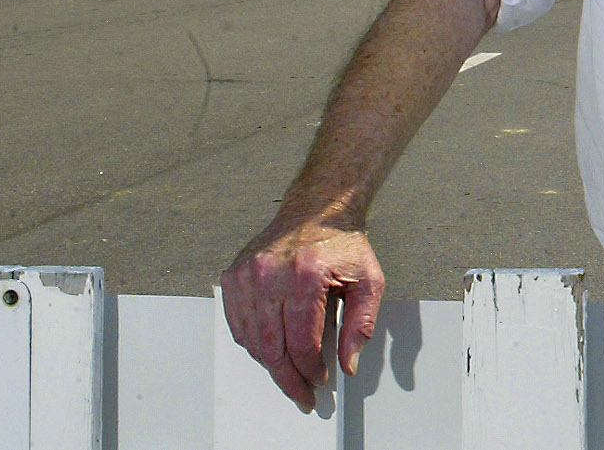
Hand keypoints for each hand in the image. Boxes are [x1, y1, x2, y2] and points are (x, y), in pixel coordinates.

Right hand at [220, 218, 384, 411]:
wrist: (317, 210)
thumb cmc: (342, 244)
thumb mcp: (369, 280)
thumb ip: (362, 325)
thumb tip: (349, 363)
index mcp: (305, 275)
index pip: (302, 343)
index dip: (312, 369)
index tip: (321, 380)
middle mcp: (270, 274)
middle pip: (273, 348)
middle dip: (289, 378)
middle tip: (302, 394)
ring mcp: (247, 275)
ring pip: (253, 341)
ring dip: (271, 364)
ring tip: (289, 374)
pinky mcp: (234, 276)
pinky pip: (238, 325)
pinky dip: (254, 343)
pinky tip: (272, 349)